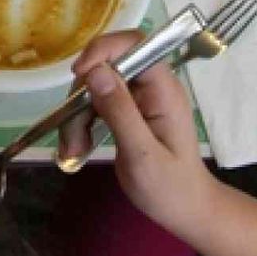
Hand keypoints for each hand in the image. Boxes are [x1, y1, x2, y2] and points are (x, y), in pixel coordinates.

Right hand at [57, 32, 217, 235]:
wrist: (185, 210)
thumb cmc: (170, 187)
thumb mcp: (142, 154)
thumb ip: (120, 112)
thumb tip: (95, 72)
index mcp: (164, 89)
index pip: (136, 45)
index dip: (105, 50)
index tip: (79, 74)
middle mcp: (151, 87)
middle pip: (107, 67)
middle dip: (82, 96)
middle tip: (71, 132)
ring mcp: (139, 99)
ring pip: (95, 87)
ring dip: (77, 115)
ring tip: (73, 149)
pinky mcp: (127, 112)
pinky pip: (96, 105)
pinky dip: (81, 124)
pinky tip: (75, 148)